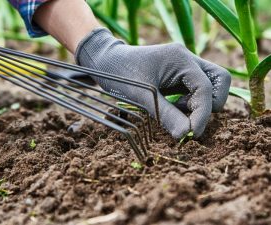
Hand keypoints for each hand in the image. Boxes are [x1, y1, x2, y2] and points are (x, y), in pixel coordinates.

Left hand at [75, 28, 230, 138]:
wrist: (106, 61)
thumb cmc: (120, 74)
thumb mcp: (143, 96)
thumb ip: (167, 115)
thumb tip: (186, 136)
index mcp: (180, 59)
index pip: (205, 88)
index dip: (203, 114)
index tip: (192, 134)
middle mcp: (186, 59)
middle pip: (219, 80)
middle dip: (211, 103)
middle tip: (192, 119)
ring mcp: (183, 65)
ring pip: (210, 84)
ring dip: (201, 103)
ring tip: (179, 112)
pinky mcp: (178, 73)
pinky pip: (195, 88)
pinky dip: (191, 102)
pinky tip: (174, 108)